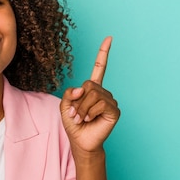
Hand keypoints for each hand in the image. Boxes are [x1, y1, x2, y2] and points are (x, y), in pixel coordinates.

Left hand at [60, 36, 119, 154]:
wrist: (80, 141)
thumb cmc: (73, 124)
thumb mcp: (65, 106)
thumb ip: (70, 93)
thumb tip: (83, 88)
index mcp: (92, 88)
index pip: (99, 67)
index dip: (103, 53)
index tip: (109, 38)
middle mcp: (103, 92)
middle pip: (89, 85)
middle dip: (78, 100)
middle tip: (76, 113)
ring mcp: (110, 101)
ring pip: (93, 94)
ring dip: (83, 108)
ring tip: (82, 118)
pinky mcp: (114, 111)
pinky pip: (101, 103)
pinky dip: (91, 112)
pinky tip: (90, 119)